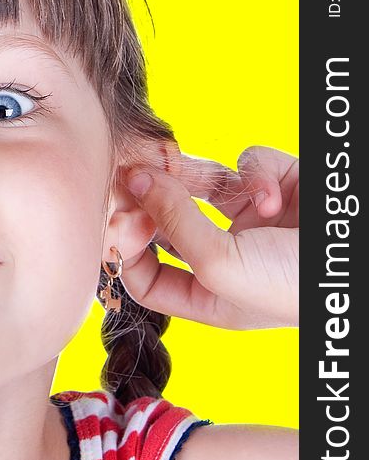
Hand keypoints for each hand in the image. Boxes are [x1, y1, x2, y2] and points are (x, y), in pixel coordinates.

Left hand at [120, 146, 298, 329]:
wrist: (364, 253)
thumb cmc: (295, 282)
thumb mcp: (222, 266)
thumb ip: (174, 226)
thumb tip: (136, 182)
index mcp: (209, 295)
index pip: (147, 278)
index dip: (126, 250)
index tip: (114, 220)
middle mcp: (225, 257)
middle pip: (165, 224)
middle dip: (146, 202)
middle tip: (124, 178)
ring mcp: (250, 221)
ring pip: (196, 185)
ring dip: (184, 176)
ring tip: (167, 168)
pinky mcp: (276, 185)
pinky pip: (245, 164)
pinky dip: (254, 172)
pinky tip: (269, 195)